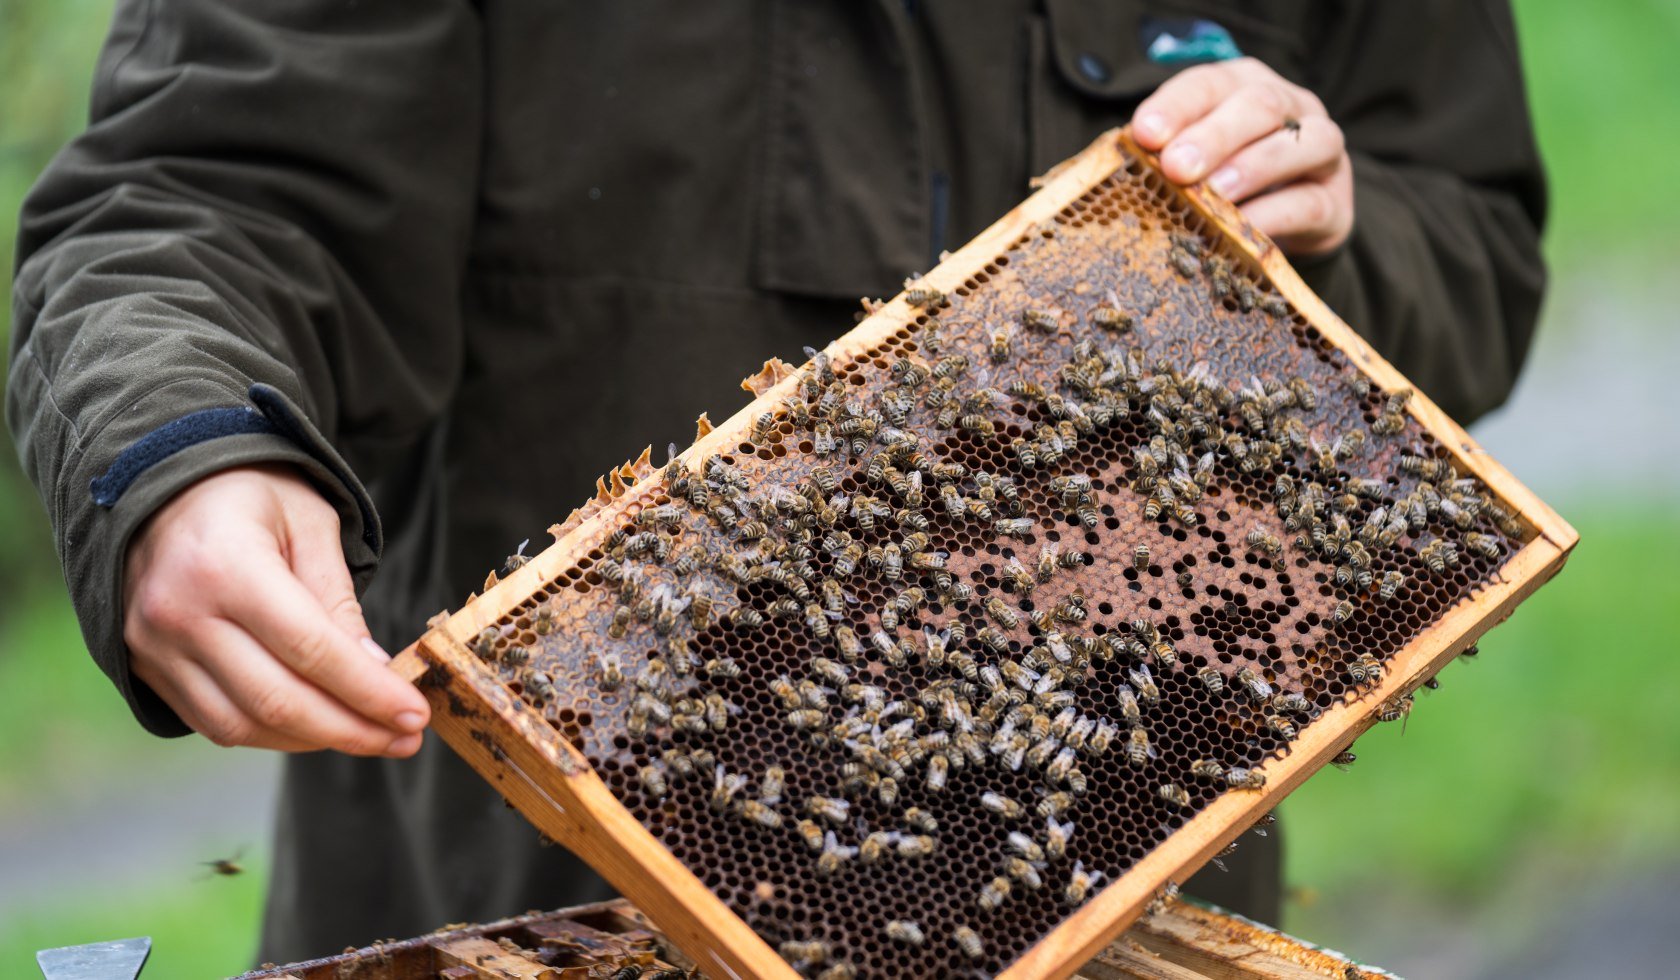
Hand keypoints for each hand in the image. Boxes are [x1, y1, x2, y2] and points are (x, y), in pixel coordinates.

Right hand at [123, 463, 429, 755]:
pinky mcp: (146, 669)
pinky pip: (215, 723)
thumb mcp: (311, 523)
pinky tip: (317, 726)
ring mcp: (155, 647)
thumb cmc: (249, 496)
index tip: (415, 716)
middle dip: (352, 729)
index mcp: (226, 565)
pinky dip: (272, 734)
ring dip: (315, 741)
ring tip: (370, 735)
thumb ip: (338, 599)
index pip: (311, 650)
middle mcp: (180, 613)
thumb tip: (374, 671)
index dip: (369, 692)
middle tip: (405, 738)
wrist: (162, 487)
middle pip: (278, 699)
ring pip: (245, 724)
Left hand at [1132, 57, 1352, 256]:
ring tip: (1216, 194)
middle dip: (1213, 136)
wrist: (1290, 223)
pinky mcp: (1334, 202)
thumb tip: (1126, 169)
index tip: (1144, 135)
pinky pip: (1308, 203)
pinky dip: (1273, 216)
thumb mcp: (1193, 162)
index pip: (1209, 83)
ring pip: (1299, 144)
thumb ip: (1166, 157)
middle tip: (1177, 166)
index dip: (1176, 106)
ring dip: (1252, 167)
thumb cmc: (1224, 182)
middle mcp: (1290, 106)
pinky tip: (1243, 229)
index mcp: (1243, 86)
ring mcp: (1321, 150)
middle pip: (1258, 105)